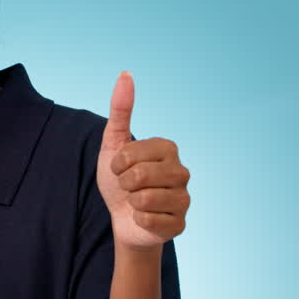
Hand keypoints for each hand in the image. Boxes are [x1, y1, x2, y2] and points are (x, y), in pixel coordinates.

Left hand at [96, 71, 190, 250]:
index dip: (117, 164)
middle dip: (124, 184)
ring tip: (136, 201)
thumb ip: (121, 110)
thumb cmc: (120, 180)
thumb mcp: (114, 144)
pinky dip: (139, 220)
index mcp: (168, 148)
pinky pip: (150, 221)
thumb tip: (125, 74)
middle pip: (139, 176)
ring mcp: (184, 198)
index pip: (130, 154)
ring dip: (131, 202)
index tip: (121, 168)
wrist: (123, 218)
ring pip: (145, 199)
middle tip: (128, 187)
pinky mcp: (181, 224)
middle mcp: (182, 170)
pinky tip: (144, 218)